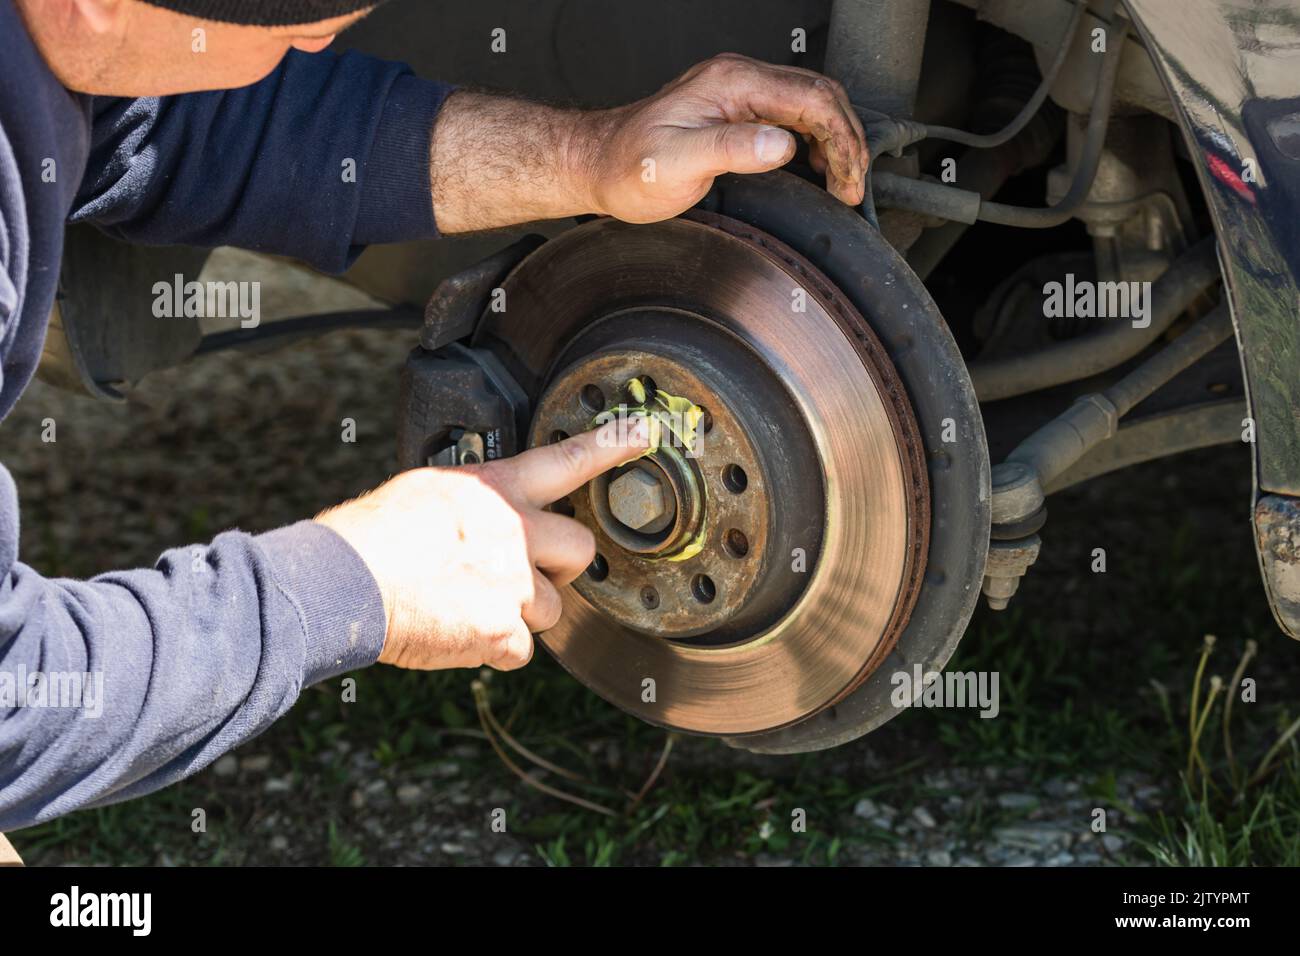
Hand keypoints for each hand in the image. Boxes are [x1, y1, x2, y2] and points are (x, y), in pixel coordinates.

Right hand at [315, 417, 649, 670]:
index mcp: (493, 488)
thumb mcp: (429, 491)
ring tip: (469, 605)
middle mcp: (513, 530)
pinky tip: (458, 632)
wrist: (345, 580)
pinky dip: (493, 650)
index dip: (609, 447)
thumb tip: (484, 520)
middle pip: (580, 550)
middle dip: (558, 569)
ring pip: (550, 610)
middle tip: (519, 575)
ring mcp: (512, 582)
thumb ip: (475, 504)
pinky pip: (519, 651)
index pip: (565, 459)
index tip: (642, 435)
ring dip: (519, 616)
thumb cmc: (372, 536)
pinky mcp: (500, 630)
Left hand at [429, 54, 866, 232]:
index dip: (841, 140)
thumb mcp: (676, 165)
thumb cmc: (628, 168)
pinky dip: (816, 141)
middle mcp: (739, 80)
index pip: (811, 100)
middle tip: (852, 187)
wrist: (597, 165)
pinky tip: (817, 169)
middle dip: (847, 141)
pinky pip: (792, 116)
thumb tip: (781, 144)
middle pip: (820, 97)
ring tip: (843, 183)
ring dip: (835, 141)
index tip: (847, 181)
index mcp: (732, 84)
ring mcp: (739, 93)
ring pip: (811, 105)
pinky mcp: (736, 110)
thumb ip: (729, 151)